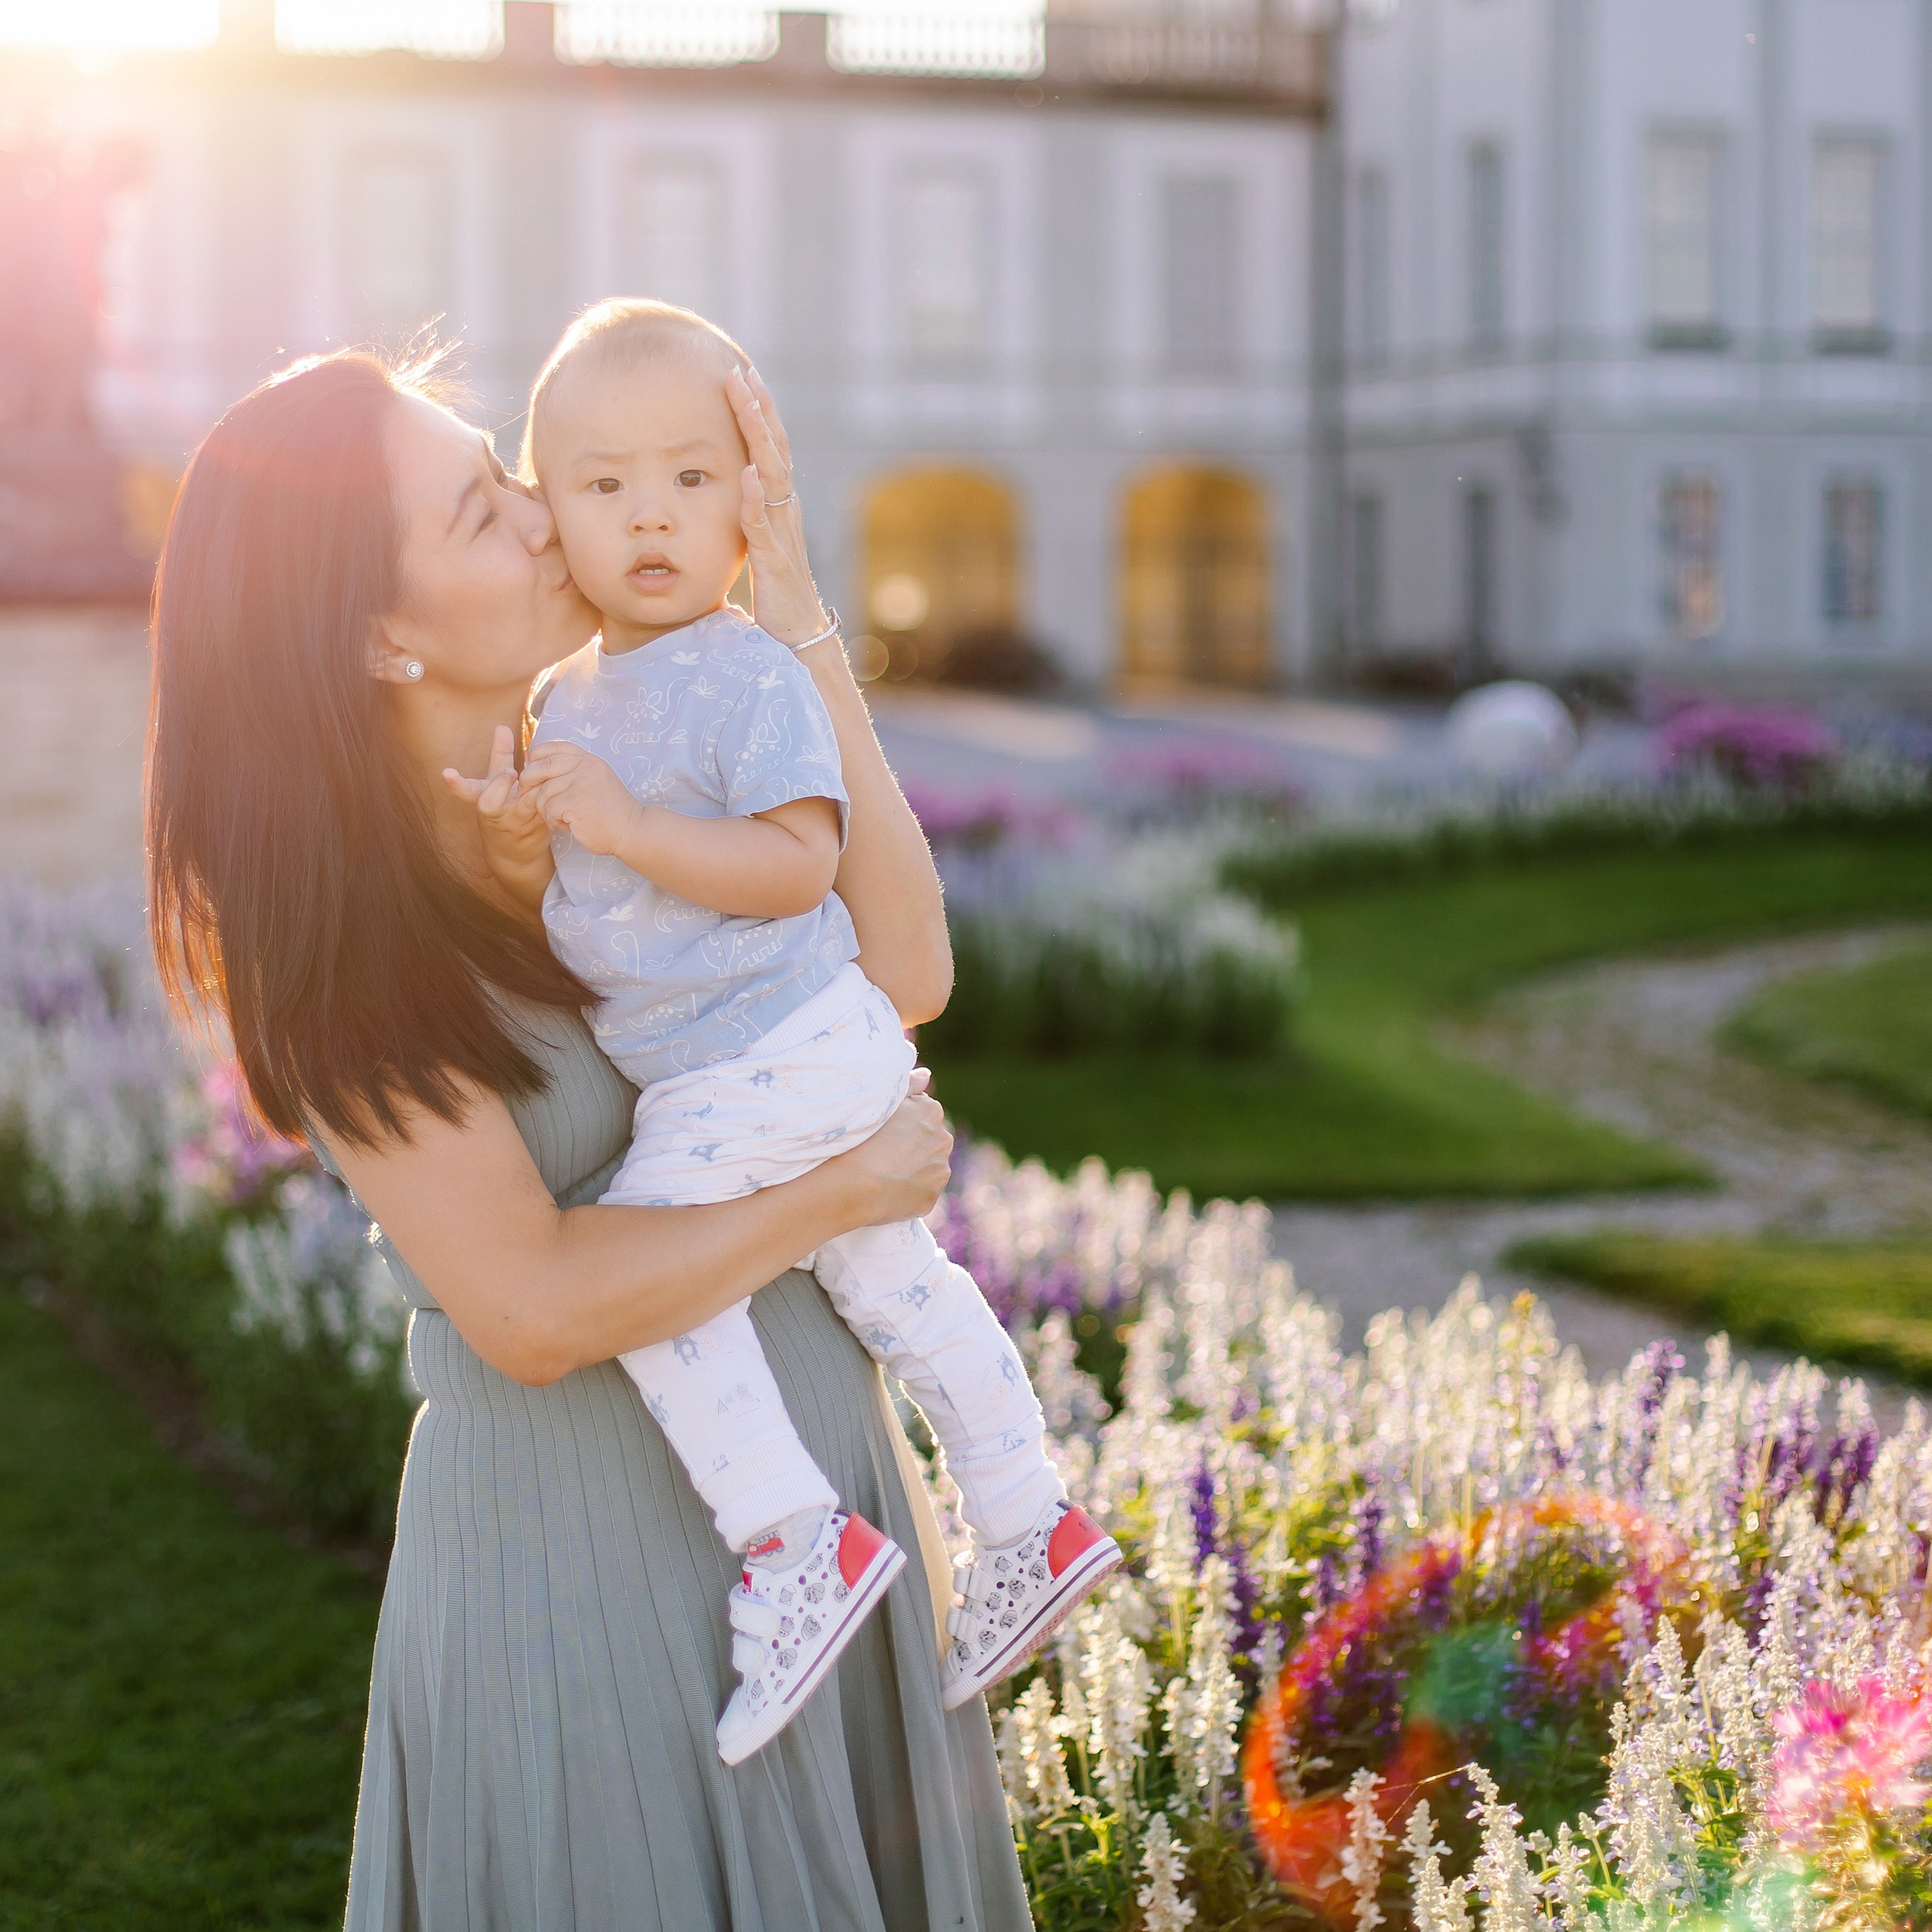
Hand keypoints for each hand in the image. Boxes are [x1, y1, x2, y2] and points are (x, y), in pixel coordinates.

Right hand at [443, 725, 550, 891]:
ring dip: (533, 789)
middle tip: (510, 773)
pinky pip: (543, 808)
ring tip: (540, 779)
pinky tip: (557, 783)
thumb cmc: (505, 808)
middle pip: (490, 801)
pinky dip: (550, 794)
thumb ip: (500, 756)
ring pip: (524, 804)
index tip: (447, 773)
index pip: (467, 790)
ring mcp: (515, 822)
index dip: (456, 783)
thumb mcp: (498, 783)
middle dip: (499, 785)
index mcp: (483, 797)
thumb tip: (501, 726)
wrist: (517, 852)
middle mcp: (496, 811)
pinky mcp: (535, 828)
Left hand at [519, 740, 644, 857]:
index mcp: (588, 759)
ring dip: (545, 809)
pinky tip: (566, 825)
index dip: (535, 758)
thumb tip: (533, 767)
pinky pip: (549, 809)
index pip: (551, 747)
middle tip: (530, 797)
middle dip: (529, 783)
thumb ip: (571, 771)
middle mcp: (585, 766)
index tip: (533, 772)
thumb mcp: (593, 780)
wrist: (631, 830)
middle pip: (540, 767)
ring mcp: (581, 783)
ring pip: (542, 792)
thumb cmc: (608, 810)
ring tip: (560, 818)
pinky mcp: (575, 802)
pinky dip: (554, 820)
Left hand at [728, 366, 830, 649]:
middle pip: (775, 450)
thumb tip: (733, 489)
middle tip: (742, 373)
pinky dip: (756, 498)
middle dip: (759, 410)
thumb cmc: (776, 596)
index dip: (758, 413)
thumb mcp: (759, 547)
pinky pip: (763, 525)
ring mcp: (783, 535)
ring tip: (745, 406)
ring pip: (772, 476)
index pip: (770, 449)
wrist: (797, 640)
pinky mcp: (774, 562)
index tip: (742, 377)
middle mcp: (786, 513)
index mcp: (780, 507)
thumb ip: (749, 517)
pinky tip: (749, 473)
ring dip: (759, 439)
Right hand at [827, 1071, 951, 1226]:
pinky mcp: (932, 1197)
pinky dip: (908, 1190)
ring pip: (927, 1166)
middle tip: (883, 1152)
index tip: (883, 1130)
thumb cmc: (860, 1137)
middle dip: (912, 1144)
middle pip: (928, 1139)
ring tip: (884, 1172)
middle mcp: (944, 1139)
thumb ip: (908, 1084)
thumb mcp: (881, 1101)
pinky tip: (888, 1190)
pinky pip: (921, 1191)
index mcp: (931, 1112)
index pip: (921, 1113)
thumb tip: (927, 1075)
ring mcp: (940, 1170)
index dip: (900, 1122)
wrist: (854, 1184)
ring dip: (913, 1167)